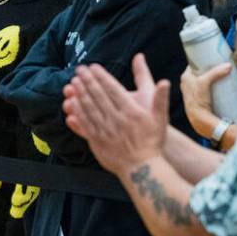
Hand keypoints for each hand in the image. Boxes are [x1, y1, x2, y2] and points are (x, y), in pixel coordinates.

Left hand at [62, 53, 168, 176]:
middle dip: (87, 81)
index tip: (93, 67)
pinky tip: (72, 104)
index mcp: (131, 112)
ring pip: (89, 108)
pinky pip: (85, 124)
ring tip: (73, 82)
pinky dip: (77, 113)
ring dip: (80, 94)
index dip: (101, 77)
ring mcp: (105, 131)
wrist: (142, 169)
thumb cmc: (152, 142)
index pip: (113, 89)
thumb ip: (160, 99)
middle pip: (98, 96)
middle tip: (79, 69)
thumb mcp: (160, 119)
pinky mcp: (98, 141)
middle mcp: (117, 120)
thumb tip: (164, 81)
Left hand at [180, 64, 231, 137]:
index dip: (203, 61)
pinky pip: (205, 90)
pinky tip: (218, 88)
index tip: (212, 59)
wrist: (199, 119)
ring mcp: (192, 92)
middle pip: (200, 73)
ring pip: (203, 81)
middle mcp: (186, 84)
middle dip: (209, 70)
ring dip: (211, 79)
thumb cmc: (198, 100)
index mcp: (185, 77)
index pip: (194, 64)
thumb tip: (228, 66)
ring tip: (221, 77)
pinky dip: (211, 88)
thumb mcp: (205, 82)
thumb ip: (216, 72)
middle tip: (220, 68)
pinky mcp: (199, 100)